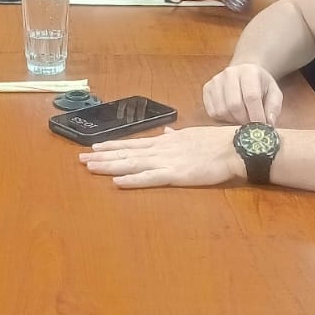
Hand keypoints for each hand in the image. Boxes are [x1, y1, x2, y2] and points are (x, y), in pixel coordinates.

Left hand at [80, 127, 244, 187]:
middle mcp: (161, 149)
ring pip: (132, 163)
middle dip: (102, 156)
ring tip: (90, 167)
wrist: (234, 147)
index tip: (94, 147)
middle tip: (80, 159)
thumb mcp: (192, 134)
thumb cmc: (217, 142)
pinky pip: (150, 178)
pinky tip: (118, 182)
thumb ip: (176, 136)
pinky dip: (133, 180)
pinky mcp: (176, 174)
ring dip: (109, 166)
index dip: (112, 146)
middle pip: (126, 153)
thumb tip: (167, 132)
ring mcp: (167, 161)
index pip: (133, 144)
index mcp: (165, 142)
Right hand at [201, 63, 283, 124]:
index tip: (261, 127)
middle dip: (244, 120)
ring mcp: (216, 81)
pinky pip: (212, 112)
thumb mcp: (274, 92)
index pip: (251, 96)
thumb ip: (274, 107)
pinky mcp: (207, 89)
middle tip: (251, 125)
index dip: (256, 115)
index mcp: (249, 72)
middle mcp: (229, 74)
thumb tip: (269, 122)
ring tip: (242, 117)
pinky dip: (223, 119)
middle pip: (234, 105)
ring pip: (222, 110)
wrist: (243, 72)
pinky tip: (231, 114)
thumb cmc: (259, 84)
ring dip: (233, 120)